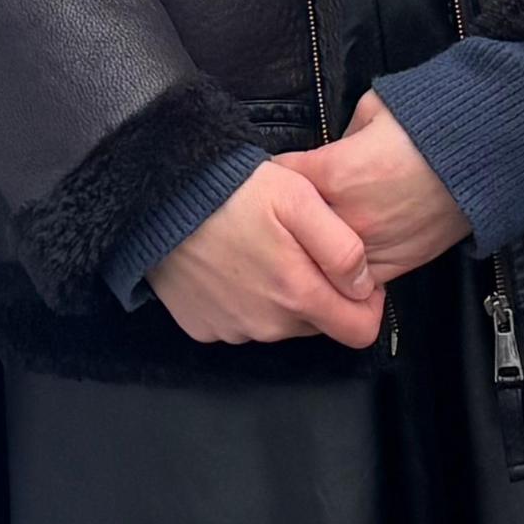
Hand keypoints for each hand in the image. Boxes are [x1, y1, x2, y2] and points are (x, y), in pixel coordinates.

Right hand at [147, 161, 383, 346]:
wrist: (156, 199)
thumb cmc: (231, 191)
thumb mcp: (300, 199)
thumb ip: (342, 248)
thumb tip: (364, 286)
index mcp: (297, 295)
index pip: (359, 331)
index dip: (366, 304)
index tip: (354, 275)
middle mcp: (266, 325)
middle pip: (318, 324)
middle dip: (320, 292)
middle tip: (301, 246)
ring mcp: (232, 329)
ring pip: (280, 323)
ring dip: (282, 294)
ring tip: (262, 247)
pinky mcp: (203, 327)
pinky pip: (242, 321)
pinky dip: (246, 298)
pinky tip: (234, 263)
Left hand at [275, 91, 468, 285]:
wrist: (484, 156)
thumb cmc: (432, 126)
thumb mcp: (375, 109)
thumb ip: (345, 133)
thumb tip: (335, 146)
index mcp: (334, 174)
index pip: (282, 179)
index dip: (280, 173)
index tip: (284, 172)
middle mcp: (346, 217)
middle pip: (294, 229)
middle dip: (292, 217)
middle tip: (294, 208)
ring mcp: (370, 248)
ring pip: (321, 263)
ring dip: (317, 249)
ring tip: (318, 236)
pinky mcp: (396, 266)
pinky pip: (356, 282)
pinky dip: (349, 271)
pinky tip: (349, 257)